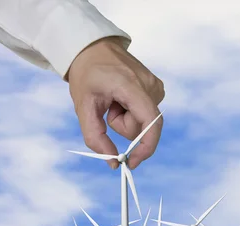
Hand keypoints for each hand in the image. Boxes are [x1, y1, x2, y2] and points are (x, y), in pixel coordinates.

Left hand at [67, 36, 164, 169]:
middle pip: (142, 127)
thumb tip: (113, 163)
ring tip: (113, 99)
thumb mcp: (83, 107)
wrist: (92, 48)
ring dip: (126, 118)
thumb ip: (96, 137)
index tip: (132, 162)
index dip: (145, 148)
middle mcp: (150, 85)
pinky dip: (131, 112)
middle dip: (123, 126)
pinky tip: (120, 97)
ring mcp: (155, 85)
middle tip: (107, 108)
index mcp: (132, 86)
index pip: (151, 123)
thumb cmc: (86, 75)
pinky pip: (145, 113)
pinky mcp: (156, 88)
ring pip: (143, 121)